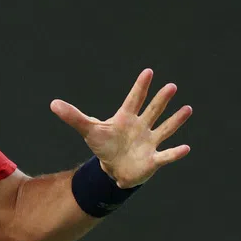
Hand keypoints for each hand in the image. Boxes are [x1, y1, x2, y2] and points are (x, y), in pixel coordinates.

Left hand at [50, 68, 192, 187]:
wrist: (113, 169)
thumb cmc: (104, 145)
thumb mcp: (89, 130)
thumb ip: (73, 117)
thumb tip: (53, 103)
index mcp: (126, 118)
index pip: (133, 99)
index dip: (140, 87)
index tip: (148, 72)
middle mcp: (141, 127)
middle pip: (152, 111)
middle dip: (161, 100)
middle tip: (171, 86)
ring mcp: (149, 142)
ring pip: (164, 129)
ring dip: (175, 121)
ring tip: (187, 109)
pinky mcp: (153, 159)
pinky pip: (166, 155)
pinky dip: (175, 153)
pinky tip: (186, 148)